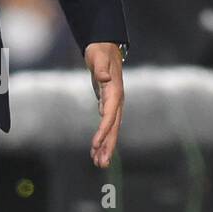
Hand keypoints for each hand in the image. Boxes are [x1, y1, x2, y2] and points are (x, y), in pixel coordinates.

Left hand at [85, 41, 124, 167]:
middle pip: (113, 128)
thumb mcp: (99, 58)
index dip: (103, 131)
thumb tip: (104, 78)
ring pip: (111, 129)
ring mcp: (113, 104)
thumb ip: (101, 69)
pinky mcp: (107, 104)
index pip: (109, 116)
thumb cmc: (100, 52)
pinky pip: (106, 125)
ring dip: (105, 146)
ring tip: (99, 163)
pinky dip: (101, 137)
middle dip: (107, 146)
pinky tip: (96, 148)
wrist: (105, 48)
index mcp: (114, 93)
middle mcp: (116, 102)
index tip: (96, 145)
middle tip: (101, 164)